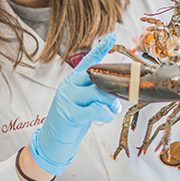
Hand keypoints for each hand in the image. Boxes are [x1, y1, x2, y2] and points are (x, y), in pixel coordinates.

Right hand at [30, 34, 122, 174]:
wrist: (51, 143)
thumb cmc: (71, 123)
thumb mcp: (83, 104)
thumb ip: (96, 95)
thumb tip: (116, 94)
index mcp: (72, 82)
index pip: (87, 61)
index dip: (100, 48)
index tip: (112, 37)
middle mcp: (68, 86)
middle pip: (96, 76)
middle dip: (115, 83)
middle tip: (128, 90)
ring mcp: (67, 99)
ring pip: (97, 91)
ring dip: (112, 100)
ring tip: (116, 108)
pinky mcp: (69, 114)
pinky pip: (93, 109)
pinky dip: (104, 113)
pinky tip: (107, 116)